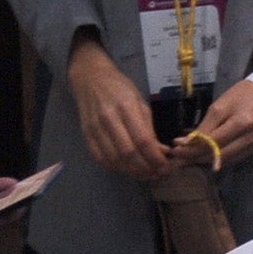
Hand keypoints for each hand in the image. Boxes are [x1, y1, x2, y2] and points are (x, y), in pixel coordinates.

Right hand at [67, 36, 172, 180]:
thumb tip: (162, 151)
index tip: (166, 166)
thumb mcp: (141, 102)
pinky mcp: (86, 135)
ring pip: (113, 159)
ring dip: (131, 171)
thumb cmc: (121, 88)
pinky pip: (100, 158)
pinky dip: (115, 168)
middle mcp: (109, 119)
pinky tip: (127, 169)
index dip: (155, 157)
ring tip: (146, 175)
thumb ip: (149, 128)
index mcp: (127, 108)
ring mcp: (94, 128)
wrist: (90, 79)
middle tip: (158, 174)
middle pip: (127, 153)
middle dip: (145, 168)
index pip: (142, 140)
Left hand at [173, 73, 252, 173]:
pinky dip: (218, 159)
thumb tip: (185, 144)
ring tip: (188, 159)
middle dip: (196, 158)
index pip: (213, 143)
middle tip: (178, 158)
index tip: (175, 150)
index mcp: (243, 123)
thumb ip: (204, 127)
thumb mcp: (219, 106)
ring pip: (226, 161)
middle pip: (219, 156)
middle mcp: (252, 137)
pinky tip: (205, 156)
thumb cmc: (241, 95)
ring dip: (205, 161)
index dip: (192, 149)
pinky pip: (234, 159)